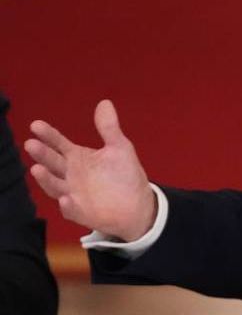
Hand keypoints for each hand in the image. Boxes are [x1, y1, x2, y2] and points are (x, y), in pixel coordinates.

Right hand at [23, 100, 155, 241]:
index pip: (58, 144)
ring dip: (46, 179)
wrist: (138, 204)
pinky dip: (67, 206)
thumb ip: (109, 128)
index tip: (36, 124)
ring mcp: (73, 194)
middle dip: (42, 154)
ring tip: (37, 169)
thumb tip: (105, 102)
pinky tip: (66, 199)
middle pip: (52, 163)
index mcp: (77, 158)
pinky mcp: (81, 212)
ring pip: (55, 186)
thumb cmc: (124, 175)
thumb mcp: (119, 148)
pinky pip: (71, 210)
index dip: (48, 135)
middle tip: (31, 144)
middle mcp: (70, 175)